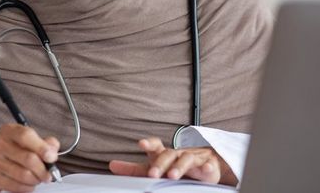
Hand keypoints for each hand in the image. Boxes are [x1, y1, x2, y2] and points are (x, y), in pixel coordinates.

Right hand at [0, 123, 59, 192]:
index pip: (26, 136)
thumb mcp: (26, 141)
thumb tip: (53, 149)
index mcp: (9, 130)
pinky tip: (28, 184)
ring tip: (38, 179)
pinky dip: (27, 188)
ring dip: (36, 180)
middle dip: (43, 170)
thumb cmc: (10, 150)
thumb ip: (44, 143)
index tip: (52, 158)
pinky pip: (15, 186)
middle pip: (28, 158)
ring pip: (23, 174)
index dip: (42, 147)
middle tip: (48, 174)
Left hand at [108, 137, 237, 185]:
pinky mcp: (207, 166)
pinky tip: (205, 170)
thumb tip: (112, 165)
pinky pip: (206, 166)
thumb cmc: (175, 164)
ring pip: (186, 159)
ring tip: (172, 176)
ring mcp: (193, 158)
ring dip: (179, 167)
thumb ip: (134, 168)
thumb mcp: (155, 166)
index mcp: (164, 153)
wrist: (205, 163)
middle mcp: (177, 154)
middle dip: (160, 164)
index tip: (141, 144)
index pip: (156, 146)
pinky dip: (206, 167)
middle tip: (152, 173)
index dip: (149, 144)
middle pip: (168, 155)